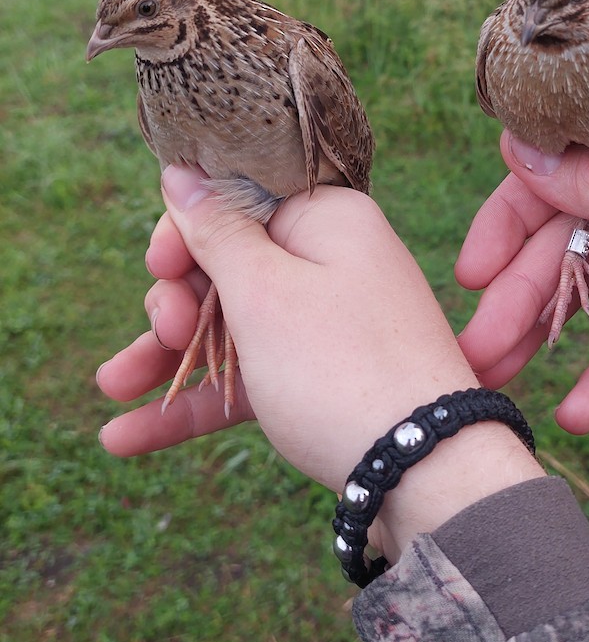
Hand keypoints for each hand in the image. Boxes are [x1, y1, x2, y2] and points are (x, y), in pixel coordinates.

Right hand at [98, 169, 542, 558]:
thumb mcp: (263, 291)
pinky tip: (128, 434)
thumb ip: (214, 232)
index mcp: (328, 218)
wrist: (425, 470)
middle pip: (229, 266)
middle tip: (168, 332)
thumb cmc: (338, 366)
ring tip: (111, 387)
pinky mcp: (323, 381)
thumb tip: (182, 171)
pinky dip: (199, 400)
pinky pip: (251, 377)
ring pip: (232, 327)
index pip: (239, 200)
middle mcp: (334, 262)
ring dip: (170, 357)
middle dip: (178, 301)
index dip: (187, 232)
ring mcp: (329, 325)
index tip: (160, 268)